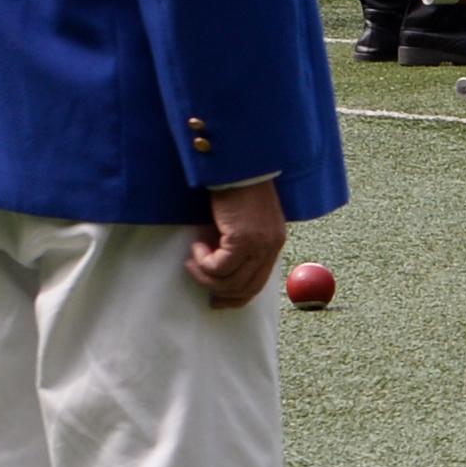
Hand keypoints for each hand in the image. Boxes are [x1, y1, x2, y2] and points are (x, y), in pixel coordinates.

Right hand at [186, 177, 285, 306]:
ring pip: (230, 281)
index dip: (236, 297)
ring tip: (192, 259)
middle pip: (245, 288)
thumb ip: (238, 242)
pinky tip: (196, 245)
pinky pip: (219, 267)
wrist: (238, 165)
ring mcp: (259, 244)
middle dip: (218, 291)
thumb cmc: (235, 188)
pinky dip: (203, 262)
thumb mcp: (242, 221)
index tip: (217, 301)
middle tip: (196, 278)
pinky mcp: (243, 239)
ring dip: (205, 275)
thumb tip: (219, 266)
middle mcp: (270, 247)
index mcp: (273, 243)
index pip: (258, 283)